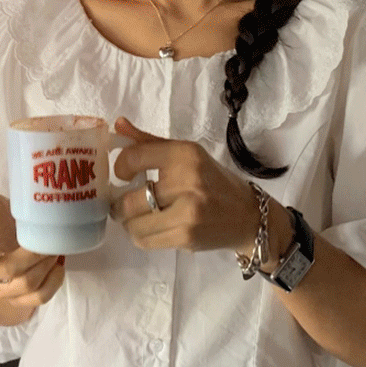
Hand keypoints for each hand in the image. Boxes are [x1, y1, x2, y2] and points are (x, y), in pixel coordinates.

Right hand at [0, 188, 65, 307]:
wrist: (21, 232)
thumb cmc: (3, 218)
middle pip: (3, 273)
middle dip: (27, 256)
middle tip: (42, 241)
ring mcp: (3, 289)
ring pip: (23, 287)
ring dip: (42, 267)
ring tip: (51, 250)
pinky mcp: (22, 299)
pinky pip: (38, 299)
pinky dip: (52, 283)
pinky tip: (56, 266)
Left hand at [110, 118, 261, 253]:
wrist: (248, 216)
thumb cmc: (214, 182)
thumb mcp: (186, 155)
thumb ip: (149, 142)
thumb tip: (117, 125)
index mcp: (185, 154)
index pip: (134, 158)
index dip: (120, 168)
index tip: (123, 175)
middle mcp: (186, 180)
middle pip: (129, 200)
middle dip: (119, 205)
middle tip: (123, 205)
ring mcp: (187, 211)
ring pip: (134, 224)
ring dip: (129, 223)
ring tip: (137, 218)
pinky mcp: (187, 236)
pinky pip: (146, 240)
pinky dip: (140, 236)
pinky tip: (150, 228)